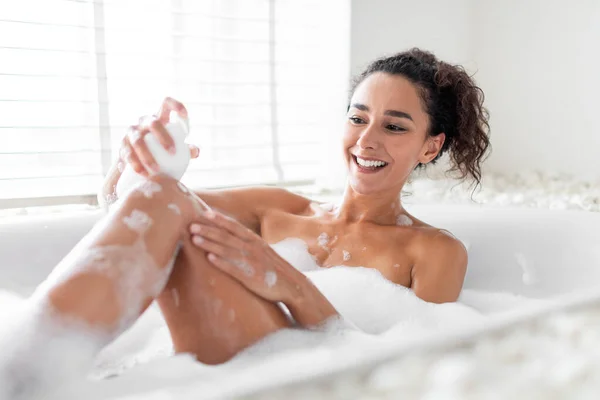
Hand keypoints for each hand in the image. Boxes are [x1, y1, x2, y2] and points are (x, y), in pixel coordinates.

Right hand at [118, 97, 199, 176]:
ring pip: (138, 140)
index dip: (176, 106)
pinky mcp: (122, 146)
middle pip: (153, 122)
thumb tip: (195, 151)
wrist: (137, 160)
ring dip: (147, 155)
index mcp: (159, 118)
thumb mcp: (174, 148)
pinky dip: (135, 164)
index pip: (166, 104)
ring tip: (156, 170)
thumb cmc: (162, 152)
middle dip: (164, 136)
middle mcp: (144, 122)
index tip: (185, 115)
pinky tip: (141, 173)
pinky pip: (127, 154)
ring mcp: (131, 133)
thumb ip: (186, 150)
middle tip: (173, 152)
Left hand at [189, 211, 306, 304]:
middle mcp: (253, 248)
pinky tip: (209, 258)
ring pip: (227, 250)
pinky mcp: (251, 277)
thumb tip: (231, 238)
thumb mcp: (263, 251)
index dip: (220, 219)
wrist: (292, 286)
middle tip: (192, 225)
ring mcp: (252, 262)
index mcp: (255, 241)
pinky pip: (233, 268)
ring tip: (195, 239)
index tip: (205, 213)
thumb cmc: (274, 269)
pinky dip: (221, 262)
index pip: (235, 227)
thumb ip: (248, 244)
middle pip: (227, 236)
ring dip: (210, 244)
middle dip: (209, 230)